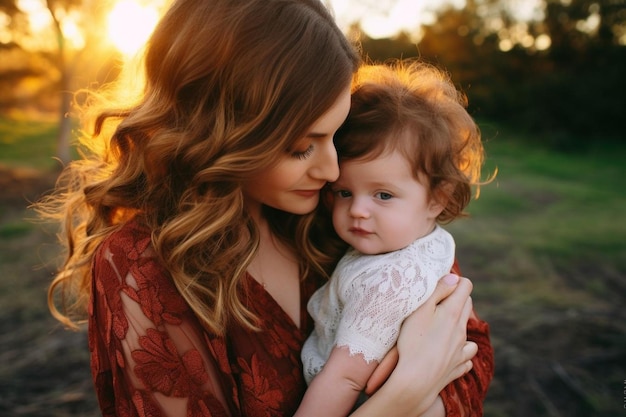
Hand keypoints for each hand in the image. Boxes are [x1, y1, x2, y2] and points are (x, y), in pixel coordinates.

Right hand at [363, 274, 476, 406]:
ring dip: (459, 325)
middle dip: (456, 299)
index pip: (466, 286)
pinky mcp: (458, 366)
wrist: (415, 381)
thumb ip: (437, 291)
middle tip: (435, 302)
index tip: (440, 284)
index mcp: (453, 313)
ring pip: (467, 331)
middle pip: (467, 305)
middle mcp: (461, 330)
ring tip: (442, 328)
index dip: (454, 281)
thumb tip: (454, 278)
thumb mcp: (419, 310)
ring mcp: (462, 349)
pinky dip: (462, 351)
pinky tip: (451, 352)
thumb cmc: (413, 342)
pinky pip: (466, 356)